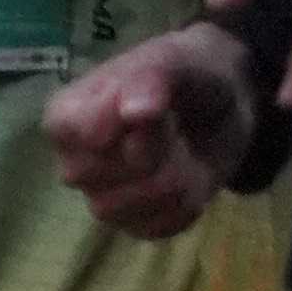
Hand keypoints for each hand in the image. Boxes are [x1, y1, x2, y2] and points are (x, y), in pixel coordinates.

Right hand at [46, 21, 256, 239]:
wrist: (224, 108)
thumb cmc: (186, 76)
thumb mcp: (176, 62)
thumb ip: (152, 79)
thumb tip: (133, 111)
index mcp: (67, 114)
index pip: (73, 134)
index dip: (119, 128)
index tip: (155, 112)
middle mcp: (76, 161)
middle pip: (95, 178)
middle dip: (149, 154)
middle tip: (174, 128)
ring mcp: (103, 197)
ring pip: (123, 209)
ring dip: (170, 180)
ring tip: (185, 150)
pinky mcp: (135, 223)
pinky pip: (156, 228)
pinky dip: (184, 204)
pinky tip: (190, 177)